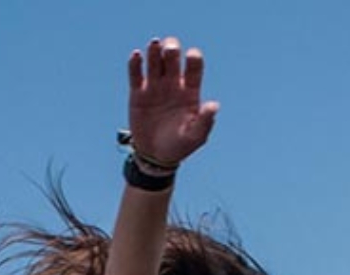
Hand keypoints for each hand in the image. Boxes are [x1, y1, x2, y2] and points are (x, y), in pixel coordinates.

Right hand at [126, 37, 217, 168]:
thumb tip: (214, 105)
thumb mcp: (195, 137)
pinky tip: (137, 55)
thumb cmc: (180, 146)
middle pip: (172, 58)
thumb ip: (205, 121)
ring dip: (154, 51)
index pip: (193, 67)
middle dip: (171, 49)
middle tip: (169, 49)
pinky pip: (136, 74)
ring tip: (154, 44)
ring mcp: (155, 87)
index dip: (193, 58)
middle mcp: (172, 84)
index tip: (191, 56)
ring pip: (154, 61)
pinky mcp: (138, 93)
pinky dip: (135, 63)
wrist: (155, 156)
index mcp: (189, 91)